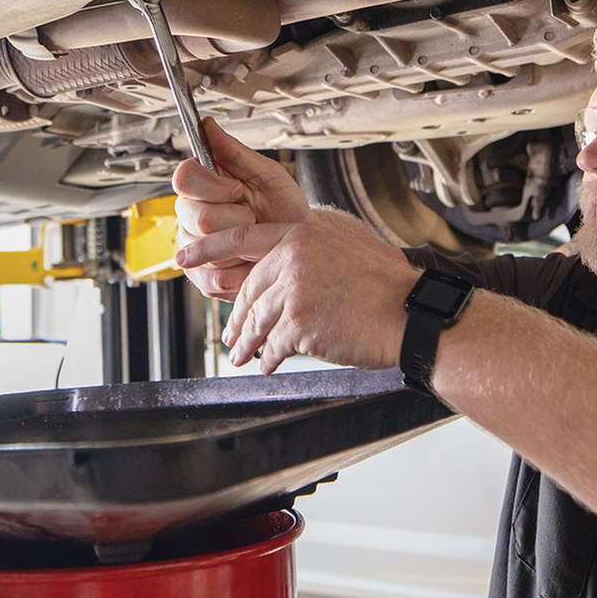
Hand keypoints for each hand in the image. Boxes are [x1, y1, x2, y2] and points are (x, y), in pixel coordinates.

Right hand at [171, 118, 312, 299]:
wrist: (298, 246)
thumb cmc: (283, 209)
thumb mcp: (267, 174)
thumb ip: (235, 151)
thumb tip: (208, 126)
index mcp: (201, 186)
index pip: (184, 177)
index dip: (213, 185)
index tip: (238, 189)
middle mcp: (190, 216)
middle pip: (197, 216)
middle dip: (235, 218)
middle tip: (253, 218)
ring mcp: (193, 248)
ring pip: (206, 250)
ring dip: (240, 245)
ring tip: (253, 239)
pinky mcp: (201, 276)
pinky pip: (214, 276)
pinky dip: (240, 269)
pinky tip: (250, 258)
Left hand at [176, 207, 421, 373]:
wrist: (411, 311)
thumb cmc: (388, 284)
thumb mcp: (346, 244)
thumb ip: (310, 248)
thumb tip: (287, 264)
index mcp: (301, 232)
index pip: (242, 239)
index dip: (208, 249)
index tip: (185, 256)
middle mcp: (293, 256)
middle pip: (248, 290)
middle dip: (236, 317)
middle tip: (229, 334)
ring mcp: (294, 290)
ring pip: (256, 320)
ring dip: (247, 343)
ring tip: (241, 355)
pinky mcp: (298, 323)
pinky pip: (272, 345)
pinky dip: (267, 358)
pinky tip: (267, 364)